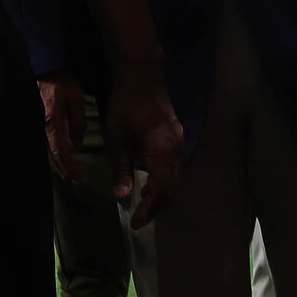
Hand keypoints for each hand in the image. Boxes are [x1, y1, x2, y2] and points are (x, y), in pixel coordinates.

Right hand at [40, 74, 86, 183]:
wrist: (44, 70)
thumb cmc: (61, 83)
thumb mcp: (75, 98)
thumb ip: (77, 121)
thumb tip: (77, 144)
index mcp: (52, 122)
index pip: (59, 151)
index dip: (68, 167)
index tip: (77, 179)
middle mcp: (42, 128)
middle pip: (51, 156)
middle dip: (62, 171)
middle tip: (75, 183)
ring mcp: (38, 127)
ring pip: (46, 153)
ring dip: (57, 165)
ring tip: (68, 176)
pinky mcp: (38, 125)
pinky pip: (45, 145)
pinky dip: (53, 156)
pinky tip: (59, 161)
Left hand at [104, 71, 187, 228]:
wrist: (142, 74)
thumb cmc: (126, 104)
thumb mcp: (117, 138)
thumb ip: (121, 168)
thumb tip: (122, 197)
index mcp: (163, 150)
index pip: (161, 189)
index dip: (149, 209)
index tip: (136, 223)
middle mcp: (177, 148)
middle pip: (173, 185)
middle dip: (157, 205)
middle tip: (141, 218)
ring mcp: (180, 141)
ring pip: (176, 176)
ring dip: (162, 192)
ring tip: (145, 204)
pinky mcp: (177, 135)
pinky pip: (175, 164)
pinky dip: (165, 178)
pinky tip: (150, 181)